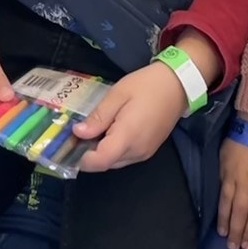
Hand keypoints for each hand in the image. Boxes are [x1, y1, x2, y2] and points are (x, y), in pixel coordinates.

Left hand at [72, 62, 187, 172]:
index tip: (69, 144)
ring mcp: (144, 153)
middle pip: (105, 163)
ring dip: (101, 151)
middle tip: (77, 132)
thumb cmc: (146, 85)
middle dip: (89, 153)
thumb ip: (98, 117)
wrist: (178, 85)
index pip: (100, 161)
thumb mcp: (117, 95)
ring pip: (115, 162)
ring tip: (92, 129)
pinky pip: (125, 157)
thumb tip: (78, 133)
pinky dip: (113, 149)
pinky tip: (109, 131)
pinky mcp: (149, 150)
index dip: (81, 158)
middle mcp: (137, 151)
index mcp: (128, 137)